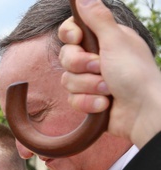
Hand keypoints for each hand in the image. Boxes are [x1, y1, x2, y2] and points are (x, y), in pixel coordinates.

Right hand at [58, 0, 160, 146]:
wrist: (142, 112)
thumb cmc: (135, 74)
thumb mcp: (115, 41)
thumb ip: (96, 18)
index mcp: (105, 40)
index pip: (72, 31)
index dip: (70, 36)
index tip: (77, 39)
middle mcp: (97, 58)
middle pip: (66, 56)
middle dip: (81, 66)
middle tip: (99, 67)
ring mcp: (92, 80)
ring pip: (68, 80)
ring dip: (88, 87)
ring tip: (108, 90)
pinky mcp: (89, 100)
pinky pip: (73, 99)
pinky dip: (89, 103)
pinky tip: (105, 104)